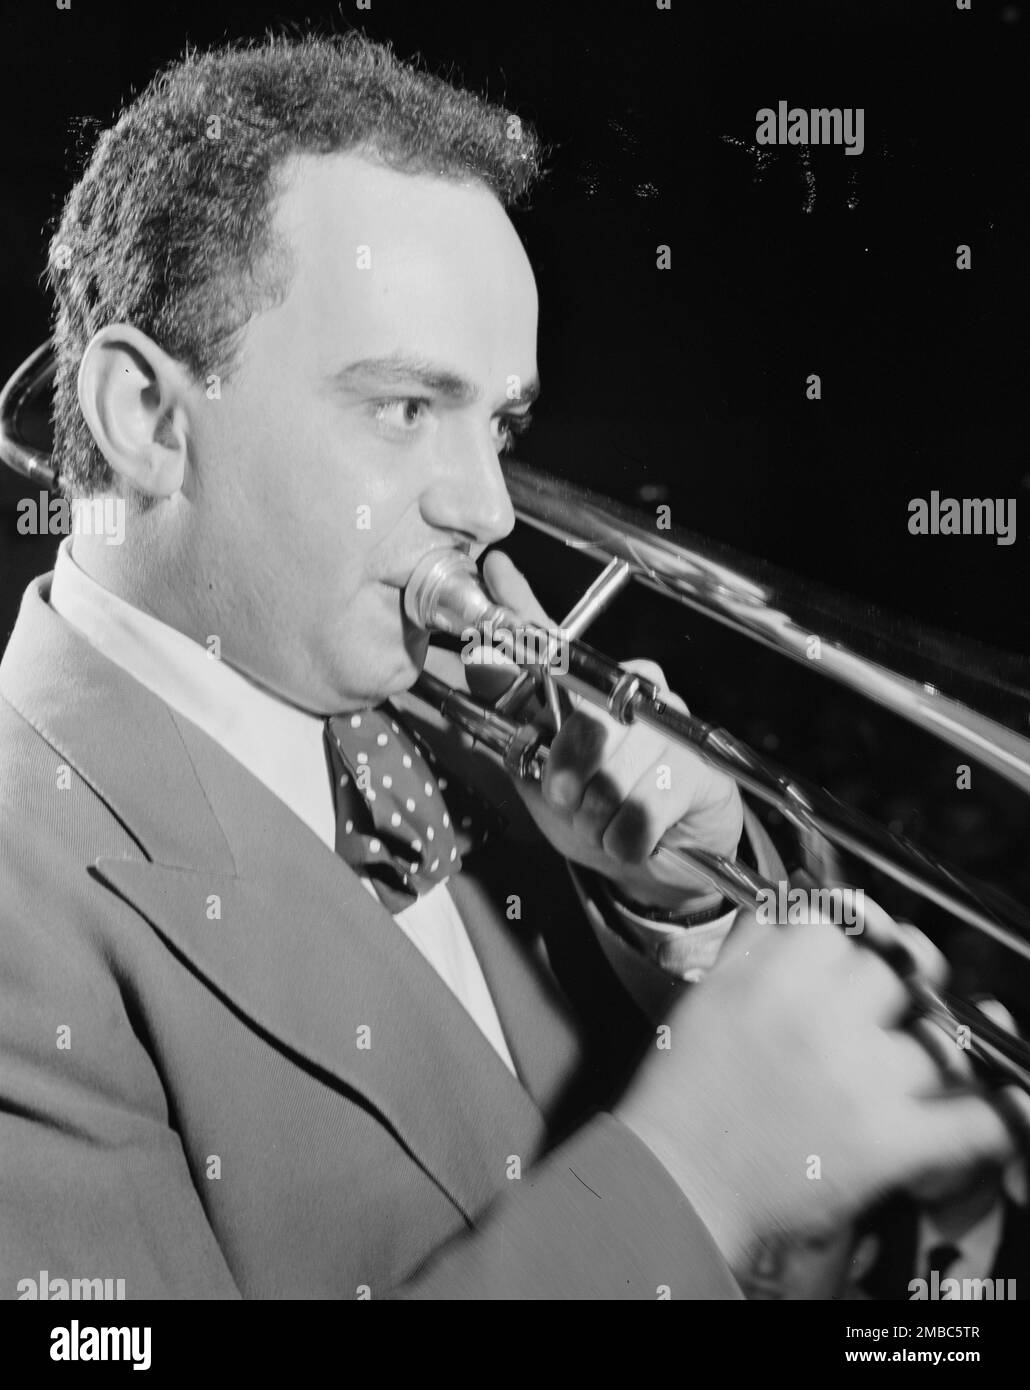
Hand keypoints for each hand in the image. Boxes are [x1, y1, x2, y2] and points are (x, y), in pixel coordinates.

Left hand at [471, 551, 742, 912]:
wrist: (655, 865)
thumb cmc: (594, 813)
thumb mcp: (536, 774)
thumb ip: (508, 723)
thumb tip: (477, 661)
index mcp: (585, 687)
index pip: (549, 640)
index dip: (518, 605)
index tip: (495, 568)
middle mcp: (629, 689)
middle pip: (584, 724)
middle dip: (566, 778)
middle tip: (569, 800)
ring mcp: (669, 724)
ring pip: (614, 773)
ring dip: (597, 816)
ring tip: (605, 821)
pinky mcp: (699, 765)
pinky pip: (645, 805)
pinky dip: (625, 837)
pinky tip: (630, 837)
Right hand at [612, 894, 1023, 1268]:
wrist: (676, 1182)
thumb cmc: (683, 1092)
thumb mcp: (706, 994)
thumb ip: (754, 940)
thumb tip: (793, 899)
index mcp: (774, 975)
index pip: (841, 924)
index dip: (851, 941)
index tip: (855, 956)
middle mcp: (823, 1017)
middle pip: (893, 975)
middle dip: (889, 995)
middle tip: (880, 1017)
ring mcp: (861, 1079)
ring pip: (936, 1043)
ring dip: (932, 1055)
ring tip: (920, 1068)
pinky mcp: (887, 1143)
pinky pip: (972, 1120)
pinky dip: (1001, 1116)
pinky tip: (1010, 1105)